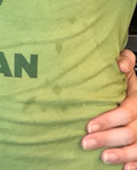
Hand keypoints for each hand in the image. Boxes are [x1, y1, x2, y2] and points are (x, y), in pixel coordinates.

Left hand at [82, 49, 136, 166]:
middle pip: (129, 133)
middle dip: (107, 139)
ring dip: (121, 155)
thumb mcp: (128, 67)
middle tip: (86, 143)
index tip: (89, 126)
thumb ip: (125, 60)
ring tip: (103, 158)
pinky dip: (136, 165)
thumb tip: (120, 65)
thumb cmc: (128, 81)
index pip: (125, 113)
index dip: (108, 121)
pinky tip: (126, 169)